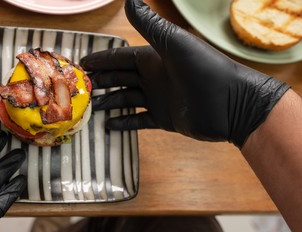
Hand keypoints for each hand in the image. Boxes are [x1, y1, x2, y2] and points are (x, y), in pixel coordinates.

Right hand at [80, 0, 289, 147]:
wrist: (231, 104)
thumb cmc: (204, 69)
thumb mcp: (174, 44)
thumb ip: (150, 24)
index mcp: (153, 58)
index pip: (120, 57)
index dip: (102, 59)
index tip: (83, 63)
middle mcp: (153, 77)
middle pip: (120, 78)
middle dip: (102, 81)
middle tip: (82, 88)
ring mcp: (158, 99)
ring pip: (126, 99)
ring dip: (109, 102)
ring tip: (91, 108)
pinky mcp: (164, 119)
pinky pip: (139, 120)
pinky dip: (125, 123)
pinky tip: (110, 126)